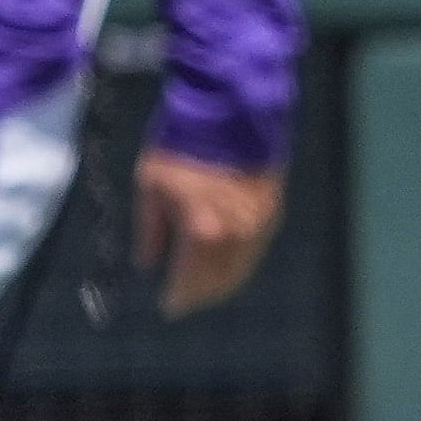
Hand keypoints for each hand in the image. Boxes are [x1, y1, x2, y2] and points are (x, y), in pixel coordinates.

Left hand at [129, 150, 283, 316]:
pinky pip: (255, 251)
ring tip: (204, 286)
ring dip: (222, 283)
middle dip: (201, 294)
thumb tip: (148, 263)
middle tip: (185, 300)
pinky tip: (225, 261)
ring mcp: (258, 226)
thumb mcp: (150, 187)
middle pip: (220, 282)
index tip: (167, 307)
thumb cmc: (181, 147)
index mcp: (202, 231)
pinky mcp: (272, 213)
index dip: (177, 298)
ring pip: (242, 270)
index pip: (191, 281)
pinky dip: (238, 263)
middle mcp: (236, 236)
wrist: (230, 113)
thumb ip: (150, 232)